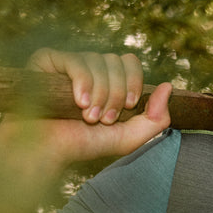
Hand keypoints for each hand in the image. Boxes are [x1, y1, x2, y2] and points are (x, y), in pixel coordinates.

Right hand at [1, 49, 172, 169]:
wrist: (44, 152)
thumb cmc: (80, 145)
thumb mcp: (127, 139)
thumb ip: (155, 119)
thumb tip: (168, 86)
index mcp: (107, 79)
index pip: (130, 61)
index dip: (134, 82)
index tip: (129, 107)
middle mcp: (88, 67)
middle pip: (117, 62)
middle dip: (116, 94)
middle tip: (103, 119)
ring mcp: (67, 62)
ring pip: (98, 61)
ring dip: (100, 94)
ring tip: (88, 117)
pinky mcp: (46, 60)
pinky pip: (74, 60)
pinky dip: (83, 82)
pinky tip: (79, 103)